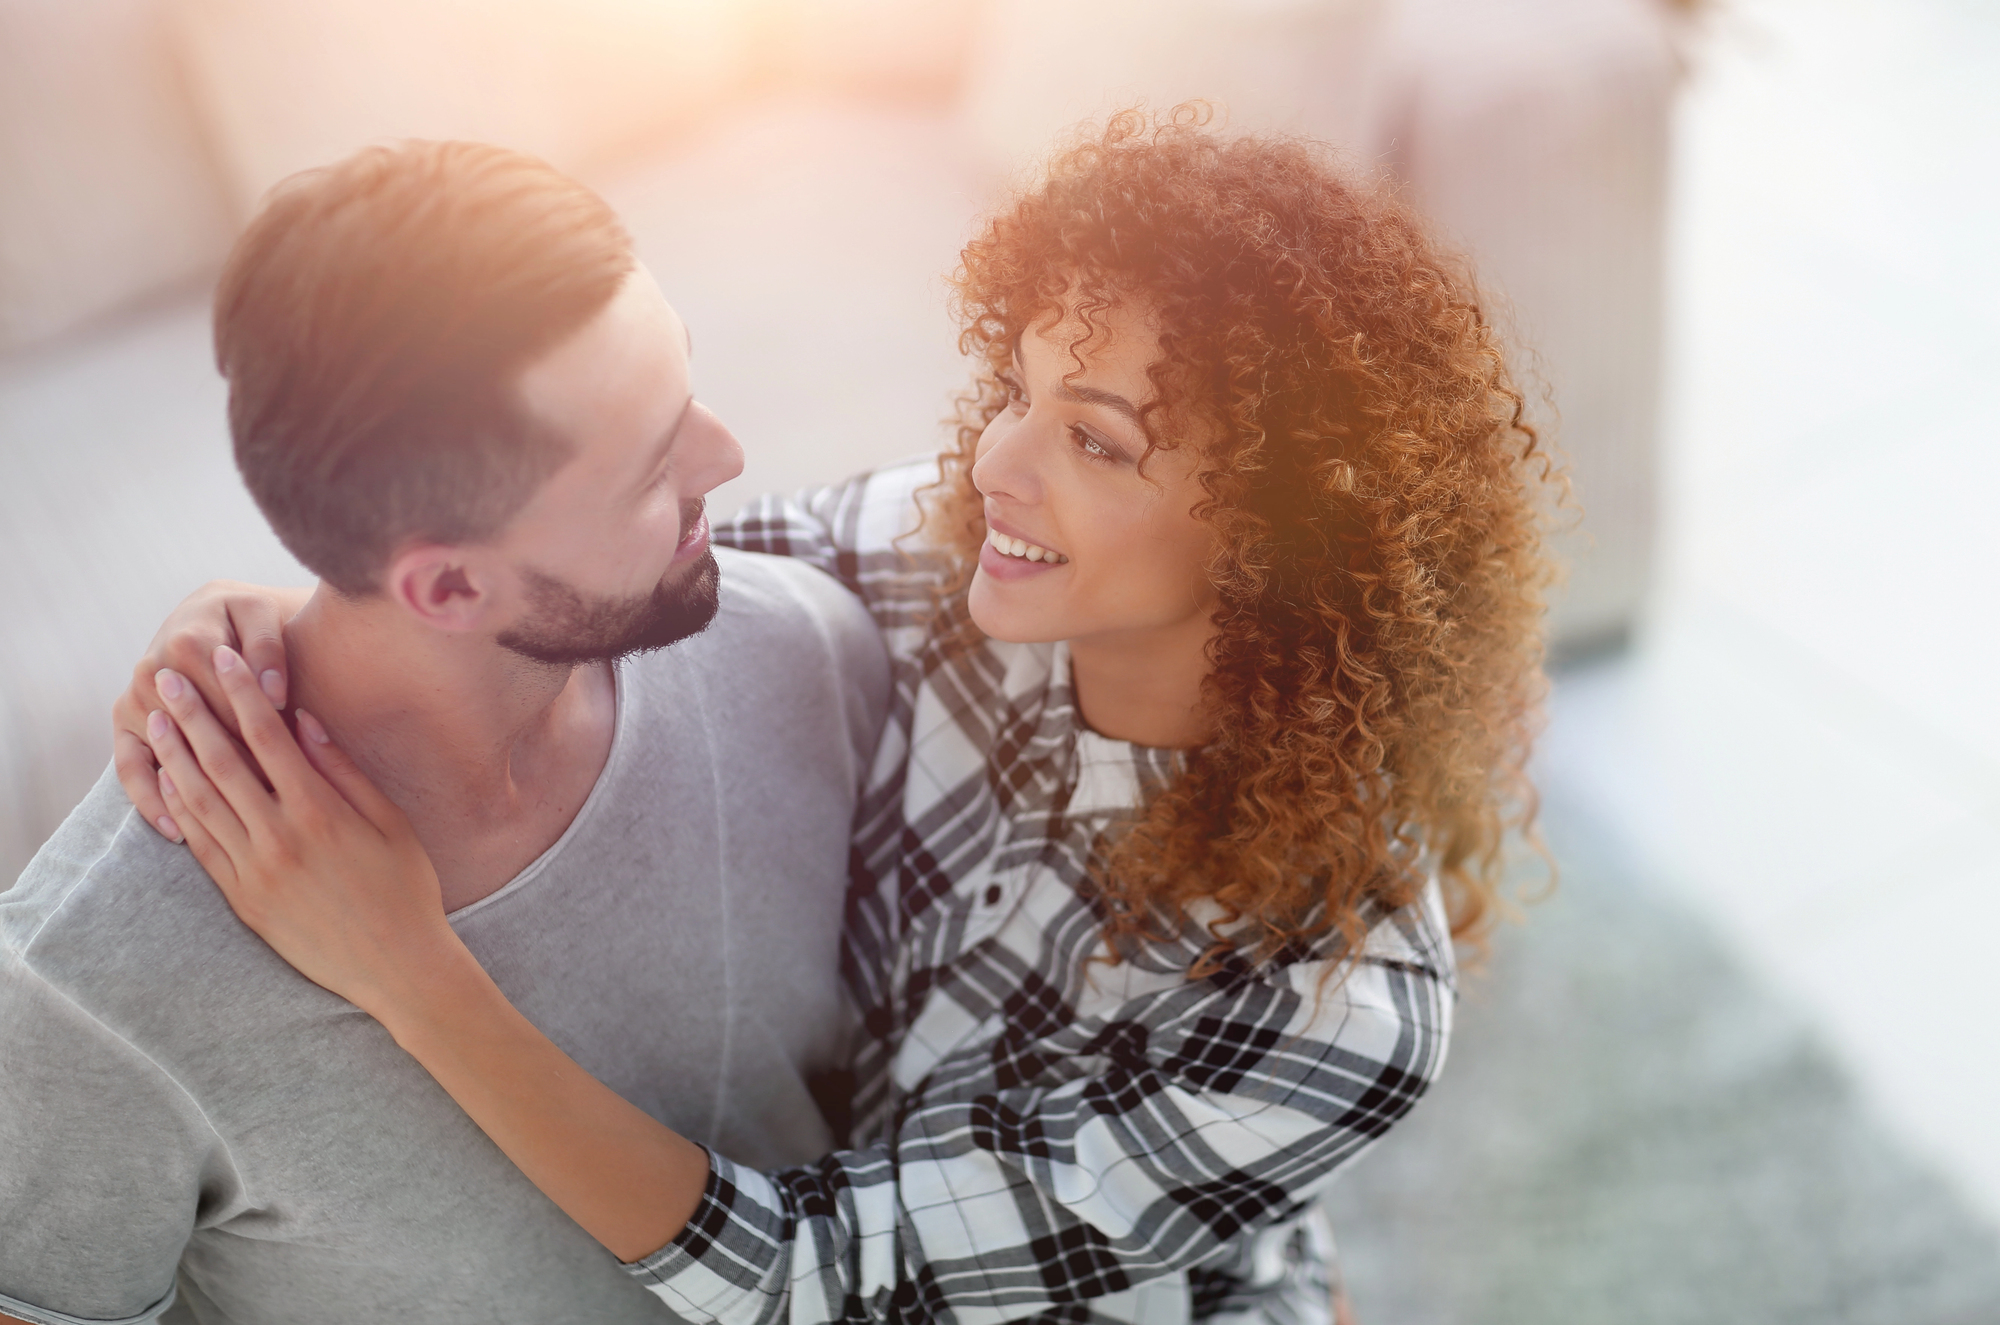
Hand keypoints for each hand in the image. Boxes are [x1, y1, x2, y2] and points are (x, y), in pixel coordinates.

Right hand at [114, 581, 309, 841]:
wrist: (214, 614)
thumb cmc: (249, 618)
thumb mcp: (262, 615)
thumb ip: (269, 649)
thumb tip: (274, 692)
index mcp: (189, 642)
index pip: (230, 703)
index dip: (263, 738)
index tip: (293, 774)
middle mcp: (152, 670)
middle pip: (200, 735)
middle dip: (236, 772)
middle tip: (271, 814)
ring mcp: (134, 699)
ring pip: (167, 755)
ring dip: (194, 793)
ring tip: (227, 834)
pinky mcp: (124, 723)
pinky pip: (128, 768)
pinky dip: (148, 800)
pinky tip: (176, 832)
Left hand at [144, 643, 461, 1017]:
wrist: (397, 966)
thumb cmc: (406, 889)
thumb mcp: (391, 822)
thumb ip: (344, 770)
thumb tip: (304, 722)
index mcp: (320, 812)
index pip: (268, 738)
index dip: (242, 694)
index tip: (224, 661)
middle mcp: (279, 837)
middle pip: (222, 762)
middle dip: (192, 714)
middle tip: (165, 678)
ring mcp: (255, 871)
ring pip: (201, 801)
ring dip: (175, 756)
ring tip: (155, 721)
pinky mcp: (243, 899)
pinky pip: (201, 845)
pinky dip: (180, 810)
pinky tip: (167, 782)